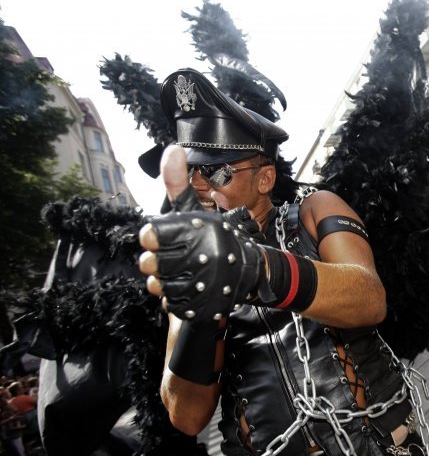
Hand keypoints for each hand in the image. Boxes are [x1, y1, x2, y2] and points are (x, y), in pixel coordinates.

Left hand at [138, 147, 272, 319]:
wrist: (249, 271)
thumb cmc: (214, 238)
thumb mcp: (196, 209)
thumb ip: (178, 182)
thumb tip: (173, 150)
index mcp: (202, 230)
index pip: (151, 236)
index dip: (151, 239)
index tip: (156, 239)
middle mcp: (207, 256)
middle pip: (152, 264)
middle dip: (156, 263)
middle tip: (169, 260)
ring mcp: (209, 283)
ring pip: (161, 287)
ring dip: (165, 283)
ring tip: (179, 274)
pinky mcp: (208, 305)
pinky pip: (173, 305)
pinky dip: (175, 300)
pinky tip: (187, 289)